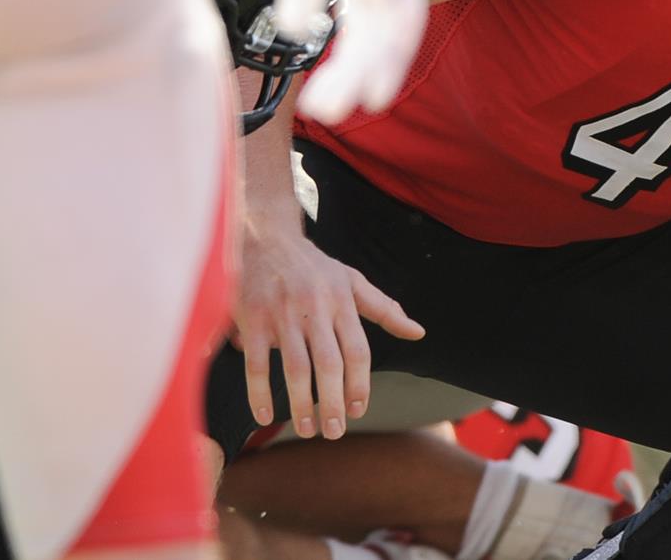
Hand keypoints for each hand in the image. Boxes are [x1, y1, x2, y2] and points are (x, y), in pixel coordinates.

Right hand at [231, 220, 424, 438]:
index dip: (360, 384)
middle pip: (329, 364)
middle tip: (336, 431)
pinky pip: (256, 362)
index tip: (359, 409)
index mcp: (342, 301)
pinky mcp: (252, 318)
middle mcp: (315, 308)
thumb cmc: (313, 266)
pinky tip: (266, 415)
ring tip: (308, 429)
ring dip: (302, 403)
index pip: (358, 350)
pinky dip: (260, 392)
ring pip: (295, 367)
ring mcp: (282, 314)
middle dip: (333, 402)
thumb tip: (418, 332)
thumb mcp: (353, 280)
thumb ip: (385, 309)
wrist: (265, 238)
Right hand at [273, 0, 428, 122]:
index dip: (360, 66)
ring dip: (372, 67)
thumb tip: (297, 31)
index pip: (372, 30)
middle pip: (385, 36)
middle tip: (342, 113)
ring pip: (394, 28)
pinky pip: (396, 0)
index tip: (338, 102)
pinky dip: (385, 35)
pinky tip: (372, 56)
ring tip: (353, 103)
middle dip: (364, 76)